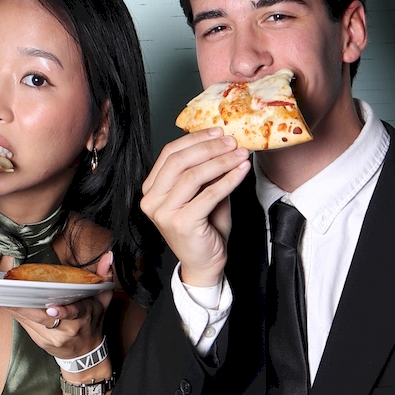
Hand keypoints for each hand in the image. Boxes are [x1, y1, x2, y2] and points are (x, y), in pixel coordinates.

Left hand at [9, 250, 114, 362]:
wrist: (86, 353)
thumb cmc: (93, 322)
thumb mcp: (103, 300)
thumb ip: (105, 277)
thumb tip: (108, 256)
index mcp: (84, 316)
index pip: (75, 313)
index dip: (63, 312)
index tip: (52, 308)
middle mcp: (68, 329)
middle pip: (45, 319)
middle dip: (28, 308)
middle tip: (13, 295)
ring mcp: (53, 338)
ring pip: (32, 322)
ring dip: (17, 309)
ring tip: (3, 297)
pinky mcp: (41, 342)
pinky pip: (26, 327)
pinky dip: (16, 315)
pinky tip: (6, 305)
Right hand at [139, 128, 248, 289]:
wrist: (205, 263)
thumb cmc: (204, 228)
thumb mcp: (203, 193)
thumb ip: (206, 171)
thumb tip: (223, 142)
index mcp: (152, 189)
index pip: (169, 154)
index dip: (195, 139)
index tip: (219, 131)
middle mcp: (151, 200)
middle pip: (179, 161)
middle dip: (209, 147)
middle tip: (232, 141)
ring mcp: (163, 213)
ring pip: (193, 175)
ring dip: (221, 161)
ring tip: (241, 154)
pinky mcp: (181, 223)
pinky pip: (208, 194)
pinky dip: (228, 179)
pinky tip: (242, 171)